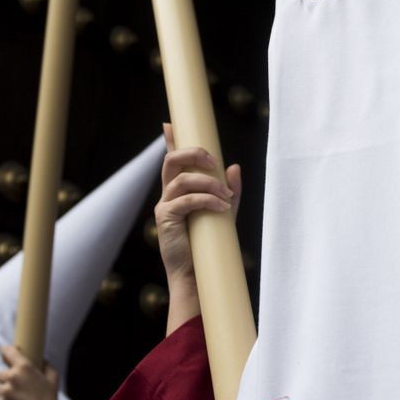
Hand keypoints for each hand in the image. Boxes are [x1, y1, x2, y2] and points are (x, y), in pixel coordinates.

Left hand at [0, 344, 65, 399]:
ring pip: (1, 388)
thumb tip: (41, 360)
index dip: (6, 351)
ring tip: (21, 399)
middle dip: (9, 378)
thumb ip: (46, 365)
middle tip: (20, 385)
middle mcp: (12, 378)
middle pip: (2, 373)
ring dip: (7, 391)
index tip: (5, 351)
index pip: (8, 352)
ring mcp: (5, 392)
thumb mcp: (52, 378)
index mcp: (24, 368)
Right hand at [157, 121, 240, 332]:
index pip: (172, 160)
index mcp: (178, 191)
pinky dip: (206, 200)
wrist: (196, 275)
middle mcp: (168, 194)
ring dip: (208, 183)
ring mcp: (164, 206)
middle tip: (214, 161)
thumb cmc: (208, 245)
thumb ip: (227, 191)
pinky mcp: (166, 218)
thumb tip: (235, 167)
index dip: (170, 141)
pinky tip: (222, 208)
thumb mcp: (222, 213)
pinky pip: (186, 200)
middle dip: (193, 153)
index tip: (168, 124)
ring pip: (181, 178)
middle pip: (172, 161)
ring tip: (226, 196)